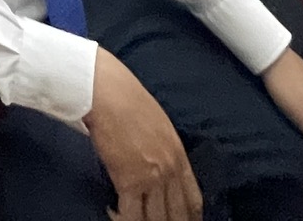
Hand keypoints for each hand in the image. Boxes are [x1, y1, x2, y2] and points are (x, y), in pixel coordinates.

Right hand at [85, 50, 200, 220]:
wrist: (109, 93)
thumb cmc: (128, 101)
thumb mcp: (158, 125)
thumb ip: (164, 150)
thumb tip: (157, 167)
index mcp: (179, 156)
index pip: (194, 200)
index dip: (190, 218)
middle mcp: (170, 170)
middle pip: (177, 215)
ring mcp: (151, 178)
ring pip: (155, 219)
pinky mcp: (128, 182)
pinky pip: (130, 215)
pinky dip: (122, 219)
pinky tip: (113, 212)